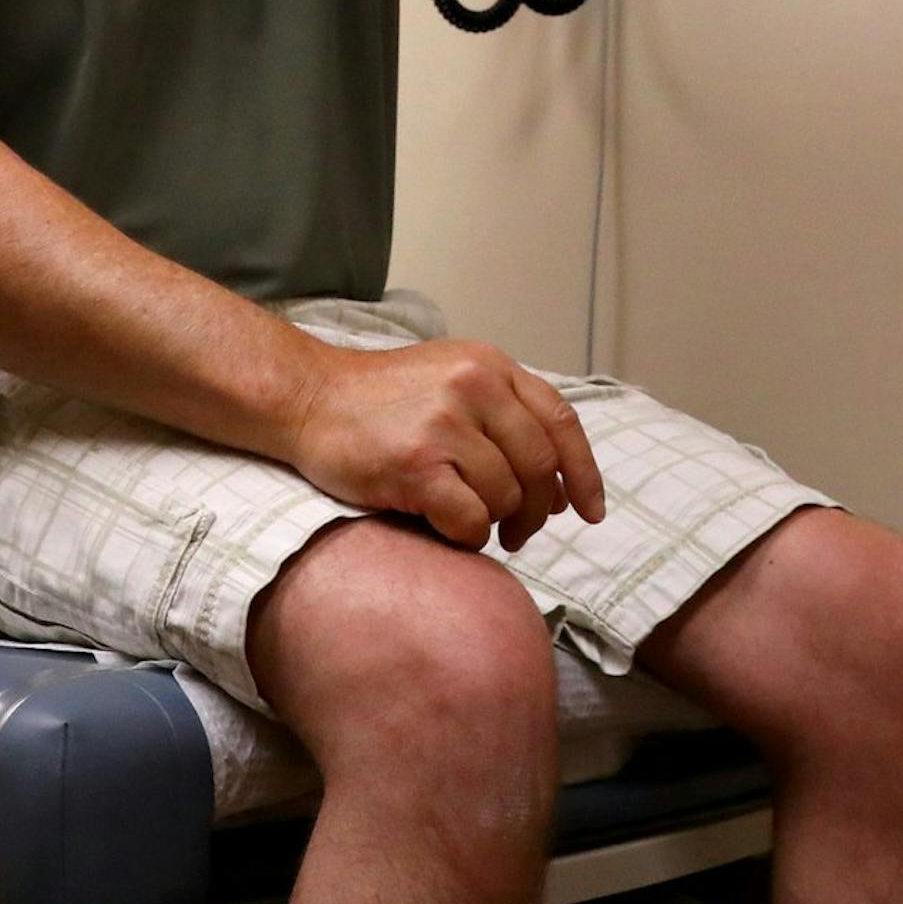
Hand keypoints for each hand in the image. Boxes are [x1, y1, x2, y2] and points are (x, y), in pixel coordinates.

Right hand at [288, 337, 605, 553]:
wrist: (310, 399)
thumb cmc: (384, 400)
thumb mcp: (454, 379)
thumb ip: (507, 418)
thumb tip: (562, 489)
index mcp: (492, 366)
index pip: (561, 422)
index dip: (585, 472)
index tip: (592, 511)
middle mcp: (476, 387)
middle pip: (541, 467)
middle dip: (539, 511)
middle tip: (520, 532)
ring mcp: (445, 425)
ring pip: (506, 498)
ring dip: (495, 523)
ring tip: (469, 519)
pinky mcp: (415, 465)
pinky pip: (470, 521)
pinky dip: (467, 537)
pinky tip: (446, 527)